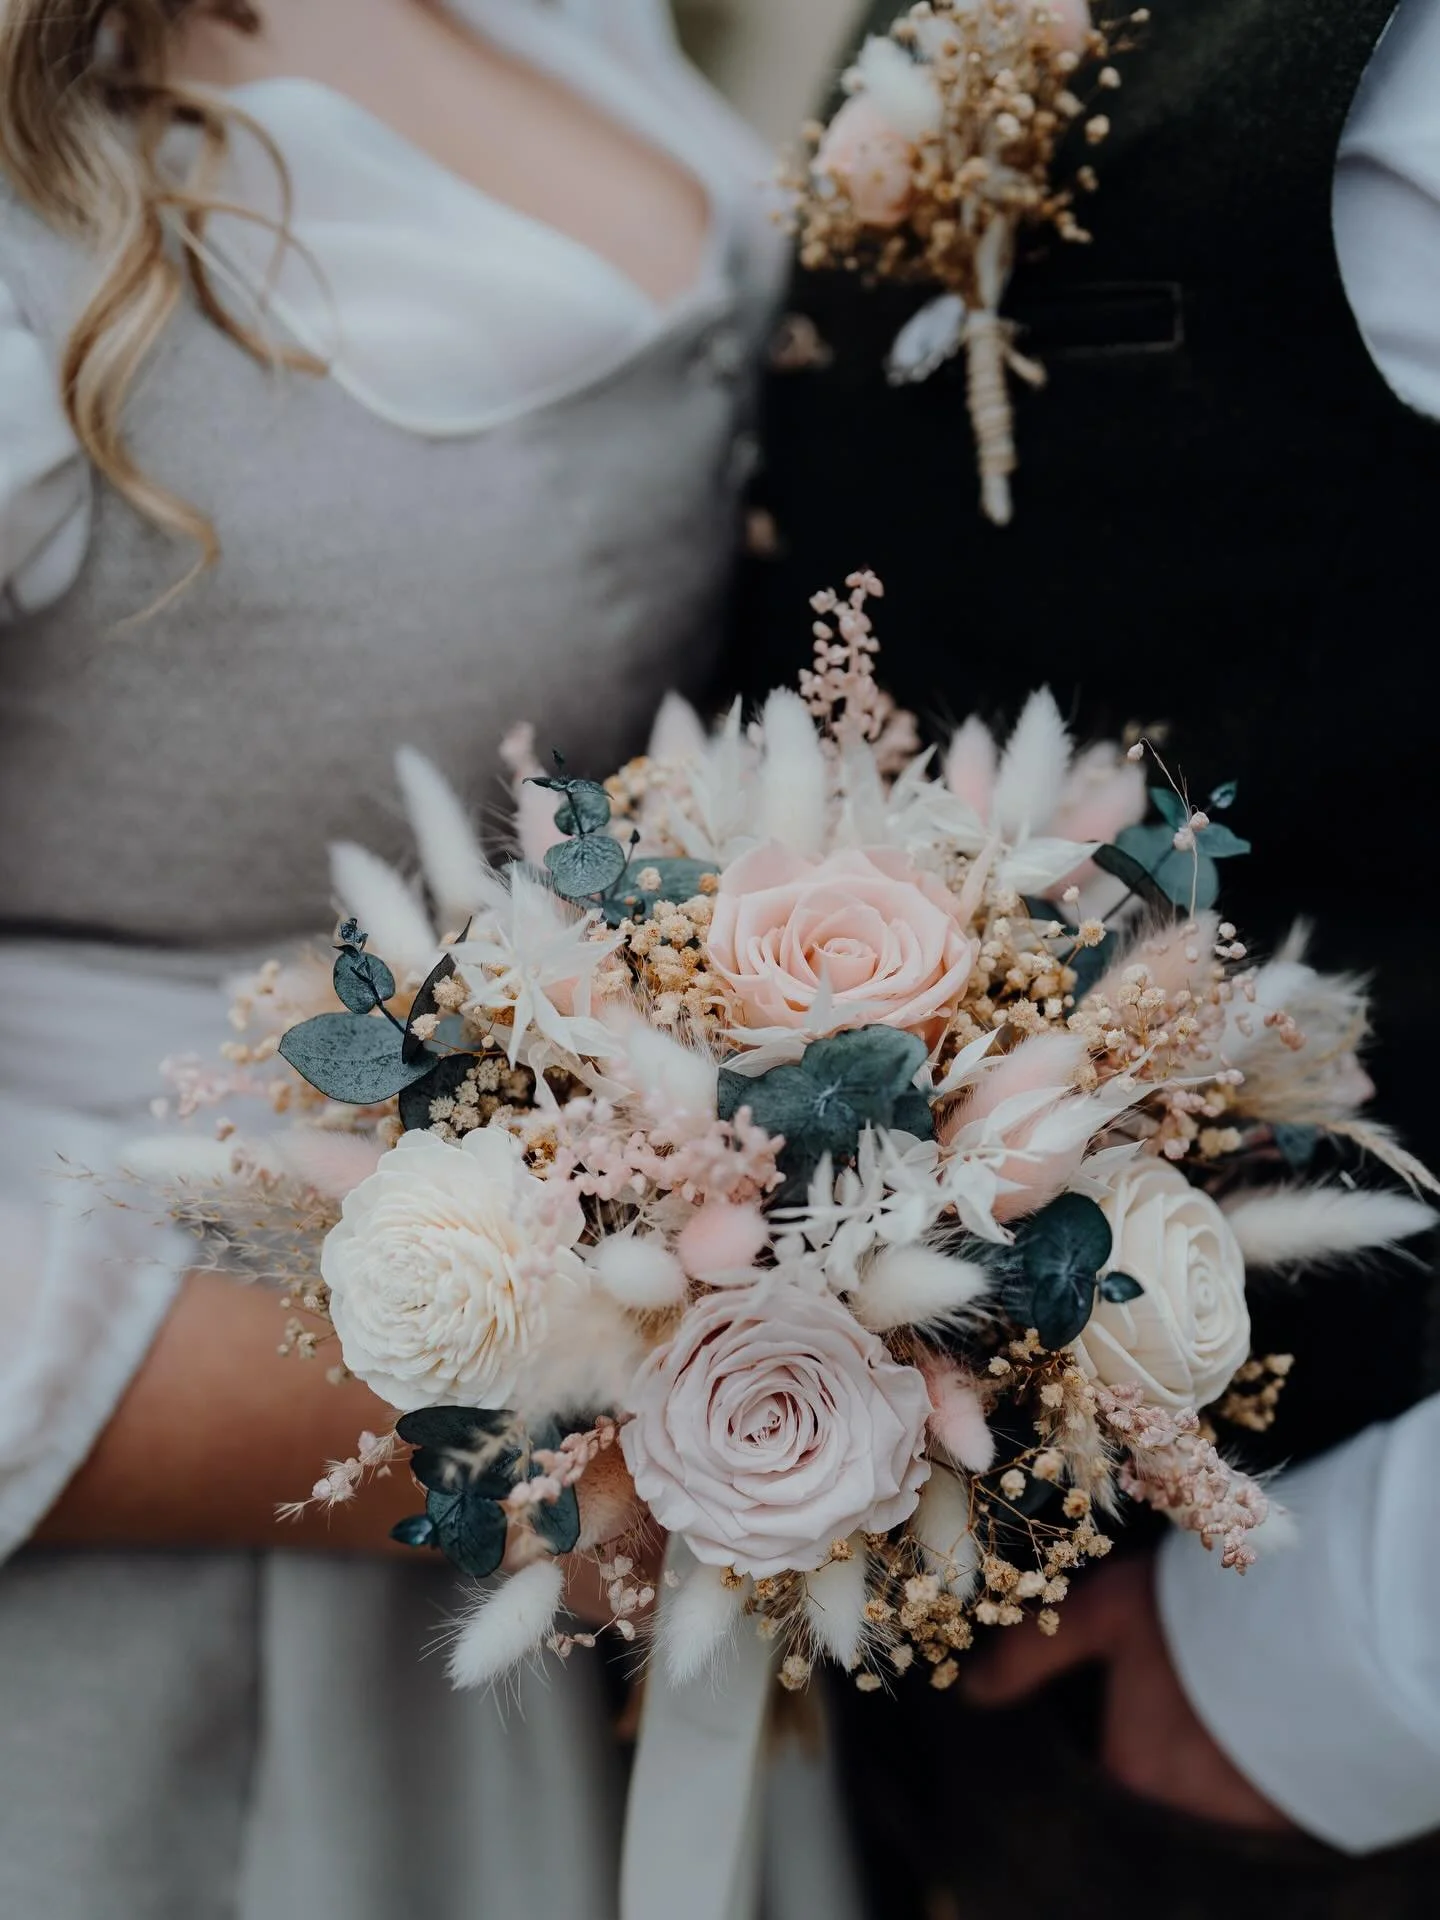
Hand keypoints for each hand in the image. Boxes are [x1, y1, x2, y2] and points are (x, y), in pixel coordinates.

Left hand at [963, 1553, 1294, 1832]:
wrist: (1326, 1635)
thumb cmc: (1200, 1620)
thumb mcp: (1103, 1614)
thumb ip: (1028, 1655)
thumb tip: (970, 1692)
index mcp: (1130, 1772)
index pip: (1097, 1766)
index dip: (1105, 1724)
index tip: (1124, 1689)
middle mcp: (1180, 1814)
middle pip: (1149, 1782)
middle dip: (1153, 1739)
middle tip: (1171, 1686)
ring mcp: (1240, 1816)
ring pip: (1201, 1786)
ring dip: (1201, 1748)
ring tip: (1212, 1685)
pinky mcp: (1292, 1806)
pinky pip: (1250, 1786)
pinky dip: (1245, 1752)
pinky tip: (1251, 1702)